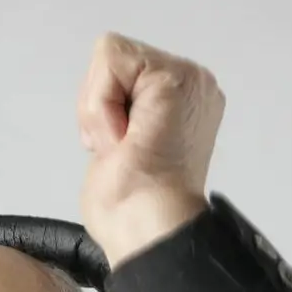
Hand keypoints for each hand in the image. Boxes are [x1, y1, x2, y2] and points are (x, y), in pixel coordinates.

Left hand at [77, 32, 224, 268]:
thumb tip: (109, 120)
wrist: (148, 232)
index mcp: (183, 107)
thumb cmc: (132, 214)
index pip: (120, 77)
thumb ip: (119, 120)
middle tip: (119, 152)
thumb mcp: (117, 153)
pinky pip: (111, 60)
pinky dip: (101, 105)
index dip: (103, 114)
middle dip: (99, 108)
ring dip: (99, 110)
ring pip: (110, 59)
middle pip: (114, 62)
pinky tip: (122, 139)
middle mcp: (193, 88)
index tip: (119, 153)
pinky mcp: (175, 79)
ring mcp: (189, 80)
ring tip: (123, 147)